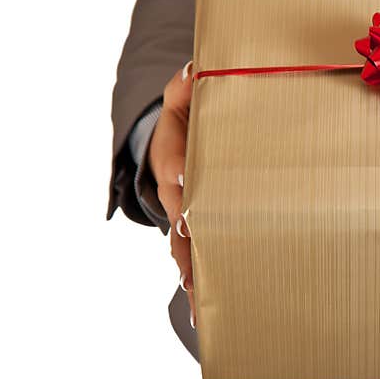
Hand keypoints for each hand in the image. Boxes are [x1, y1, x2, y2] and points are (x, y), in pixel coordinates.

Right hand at [148, 61, 195, 326]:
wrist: (179, 139)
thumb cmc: (189, 114)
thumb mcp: (185, 93)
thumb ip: (188, 84)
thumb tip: (195, 70)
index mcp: (174, 151)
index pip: (174, 160)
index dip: (177, 169)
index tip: (185, 181)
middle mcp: (175, 188)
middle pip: (177, 215)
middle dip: (184, 238)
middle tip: (192, 260)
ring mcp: (184, 212)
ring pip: (183, 244)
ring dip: (190, 270)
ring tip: (198, 297)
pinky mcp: (197, 229)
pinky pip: (197, 255)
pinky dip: (199, 280)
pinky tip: (205, 308)